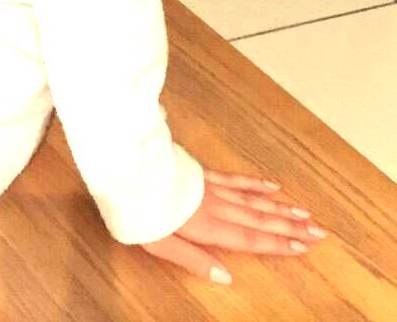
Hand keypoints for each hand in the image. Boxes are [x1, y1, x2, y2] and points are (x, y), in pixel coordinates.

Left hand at [140, 169, 327, 284]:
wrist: (127, 169)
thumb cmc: (140, 211)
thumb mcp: (160, 244)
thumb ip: (193, 260)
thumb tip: (226, 276)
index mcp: (207, 226)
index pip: (249, 238)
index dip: (277, 243)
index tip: (303, 246)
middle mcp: (215, 205)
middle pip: (258, 217)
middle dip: (289, 225)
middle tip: (319, 230)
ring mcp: (209, 186)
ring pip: (251, 197)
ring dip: (278, 205)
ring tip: (303, 210)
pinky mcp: (201, 172)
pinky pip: (234, 179)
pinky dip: (254, 183)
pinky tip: (270, 184)